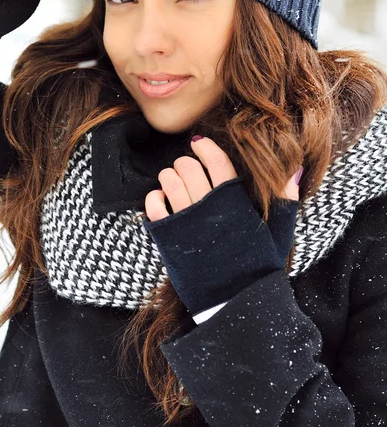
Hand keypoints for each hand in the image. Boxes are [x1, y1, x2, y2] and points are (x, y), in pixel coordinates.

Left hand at [142, 135, 302, 313]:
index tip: (199, 143)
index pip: (217, 161)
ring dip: (168, 175)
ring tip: (174, 181)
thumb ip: (284, 202)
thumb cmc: (258, 268)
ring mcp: (186, 222)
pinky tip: (161, 199)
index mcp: (235, 203)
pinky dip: (154, 196)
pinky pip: (153, 205)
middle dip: (186, 162)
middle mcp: (209, 209)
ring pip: (169, 181)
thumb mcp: (279, 235)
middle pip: (189, 167)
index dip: (206, 147)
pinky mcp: (168, 237)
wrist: (235, 304)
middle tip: (188, 168)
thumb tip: (293, 170)